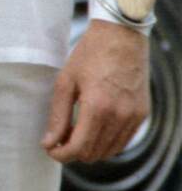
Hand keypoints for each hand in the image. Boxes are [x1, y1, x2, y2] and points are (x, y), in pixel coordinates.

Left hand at [43, 20, 150, 163]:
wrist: (121, 36)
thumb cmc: (89, 55)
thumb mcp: (65, 82)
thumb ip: (58, 116)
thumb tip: (49, 142)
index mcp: (98, 108)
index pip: (79, 148)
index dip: (61, 154)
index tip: (49, 149)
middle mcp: (120, 116)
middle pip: (94, 153)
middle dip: (73, 152)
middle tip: (57, 140)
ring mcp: (134, 116)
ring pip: (110, 150)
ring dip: (90, 148)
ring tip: (73, 133)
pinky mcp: (142, 113)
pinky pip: (123, 140)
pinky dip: (106, 142)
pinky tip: (92, 129)